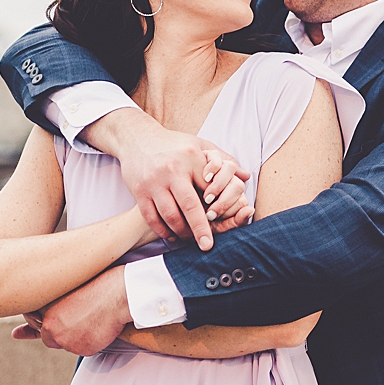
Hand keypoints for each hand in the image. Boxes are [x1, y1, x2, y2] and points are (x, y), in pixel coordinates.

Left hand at [11, 267, 131, 355]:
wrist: (120, 290)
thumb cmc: (93, 285)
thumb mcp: (62, 294)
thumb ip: (38, 315)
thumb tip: (13, 335)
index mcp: (42, 307)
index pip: (34, 321)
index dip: (49, 315)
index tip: (61, 308)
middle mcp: (49, 325)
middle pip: (48, 336)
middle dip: (61, 327)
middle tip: (79, 310)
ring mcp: (64, 339)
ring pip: (66, 343)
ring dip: (76, 333)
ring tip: (91, 313)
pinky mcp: (80, 349)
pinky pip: (82, 349)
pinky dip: (90, 340)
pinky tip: (99, 324)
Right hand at [91, 110, 249, 249]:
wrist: (138, 138)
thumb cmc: (174, 145)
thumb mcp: (200, 145)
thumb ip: (223, 161)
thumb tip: (246, 176)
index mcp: (191, 158)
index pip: (210, 187)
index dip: (217, 206)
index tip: (222, 222)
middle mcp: (172, 170)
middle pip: (190, 206)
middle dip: (201, 229)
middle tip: (207, 245)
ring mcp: (154, 182)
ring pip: (171, 215)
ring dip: (182, 231)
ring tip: (189, 239)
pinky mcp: (139, 192)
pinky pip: (153, 218)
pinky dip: (163, 231)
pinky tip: (171, 236)